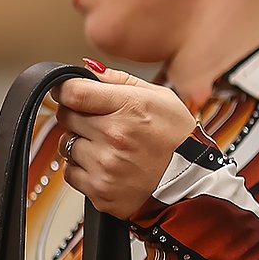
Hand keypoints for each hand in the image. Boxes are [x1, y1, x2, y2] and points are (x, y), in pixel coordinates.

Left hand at [54, 62, 197, 220]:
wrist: (193, 183)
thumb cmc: (179, 139)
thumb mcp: (160, 97)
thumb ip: (120, 80)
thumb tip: (88, 69)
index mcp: (130, 108)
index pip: (74, 93)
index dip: (65, 90)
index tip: (67, 92)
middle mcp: (116, 136)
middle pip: (66, 117)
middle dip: (76, 115)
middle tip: (98, 122)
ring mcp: (106, 166)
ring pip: (66, 145)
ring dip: (79, 143)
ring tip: (107, 147)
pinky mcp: (100, 191)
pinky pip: (70, 173)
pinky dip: (82, 168)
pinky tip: (106, 165)